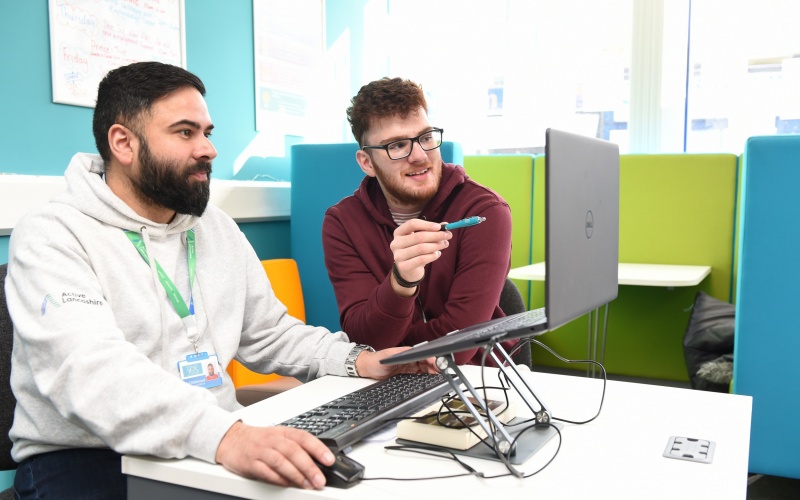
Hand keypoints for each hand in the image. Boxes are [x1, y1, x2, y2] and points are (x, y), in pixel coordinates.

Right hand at [215, 422, 334, 488]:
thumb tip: (319, 462)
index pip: (304, 438)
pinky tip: (288, 485)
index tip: (329, 460)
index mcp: (283, 432)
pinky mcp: (250, 463)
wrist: (231, 439)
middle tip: (320, 480)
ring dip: (296, 475)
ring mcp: (261, 451)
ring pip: (281, 462)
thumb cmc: (259, 440)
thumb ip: (297, 447)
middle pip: (294, 451)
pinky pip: (266, 472)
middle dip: (309, 467)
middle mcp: (273, 440)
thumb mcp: (279, 436)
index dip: (318, 448)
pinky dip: (278, 479)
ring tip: (307, 484)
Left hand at [355, 347, 437, 378]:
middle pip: (427, 363)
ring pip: (425, 370)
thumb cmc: (378, 360)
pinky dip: (426, 378)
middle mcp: (411, 359)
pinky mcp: (408, 374)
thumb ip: (401, 356)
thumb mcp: (389, 357)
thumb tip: (412, 354)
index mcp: (409, 352)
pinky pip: (420, 376)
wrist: (369, 368)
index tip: (439, 365)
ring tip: (439, 378)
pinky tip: (430, 381)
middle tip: (443, 373)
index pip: (424, 355)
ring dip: (432, 373)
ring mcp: (410, 367)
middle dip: (436, 367)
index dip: (432, 360)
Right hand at [389, 219, 451, 295]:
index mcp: (399, 233)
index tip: (439, 227)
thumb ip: (432, 231)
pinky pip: (421, 259)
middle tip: (448, 235)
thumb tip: (446, 224)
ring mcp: (398, 256)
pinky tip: (437, 254)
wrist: (409, 270)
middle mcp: (395, 243)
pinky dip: (432, 256)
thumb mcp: (422, 239)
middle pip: (418, 236)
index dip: (427, 225)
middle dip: (436, 235)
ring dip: (436, 245)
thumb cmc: (416, 251)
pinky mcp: (403, 266)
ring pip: (421, 248)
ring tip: (445, 244)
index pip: (412, 224)